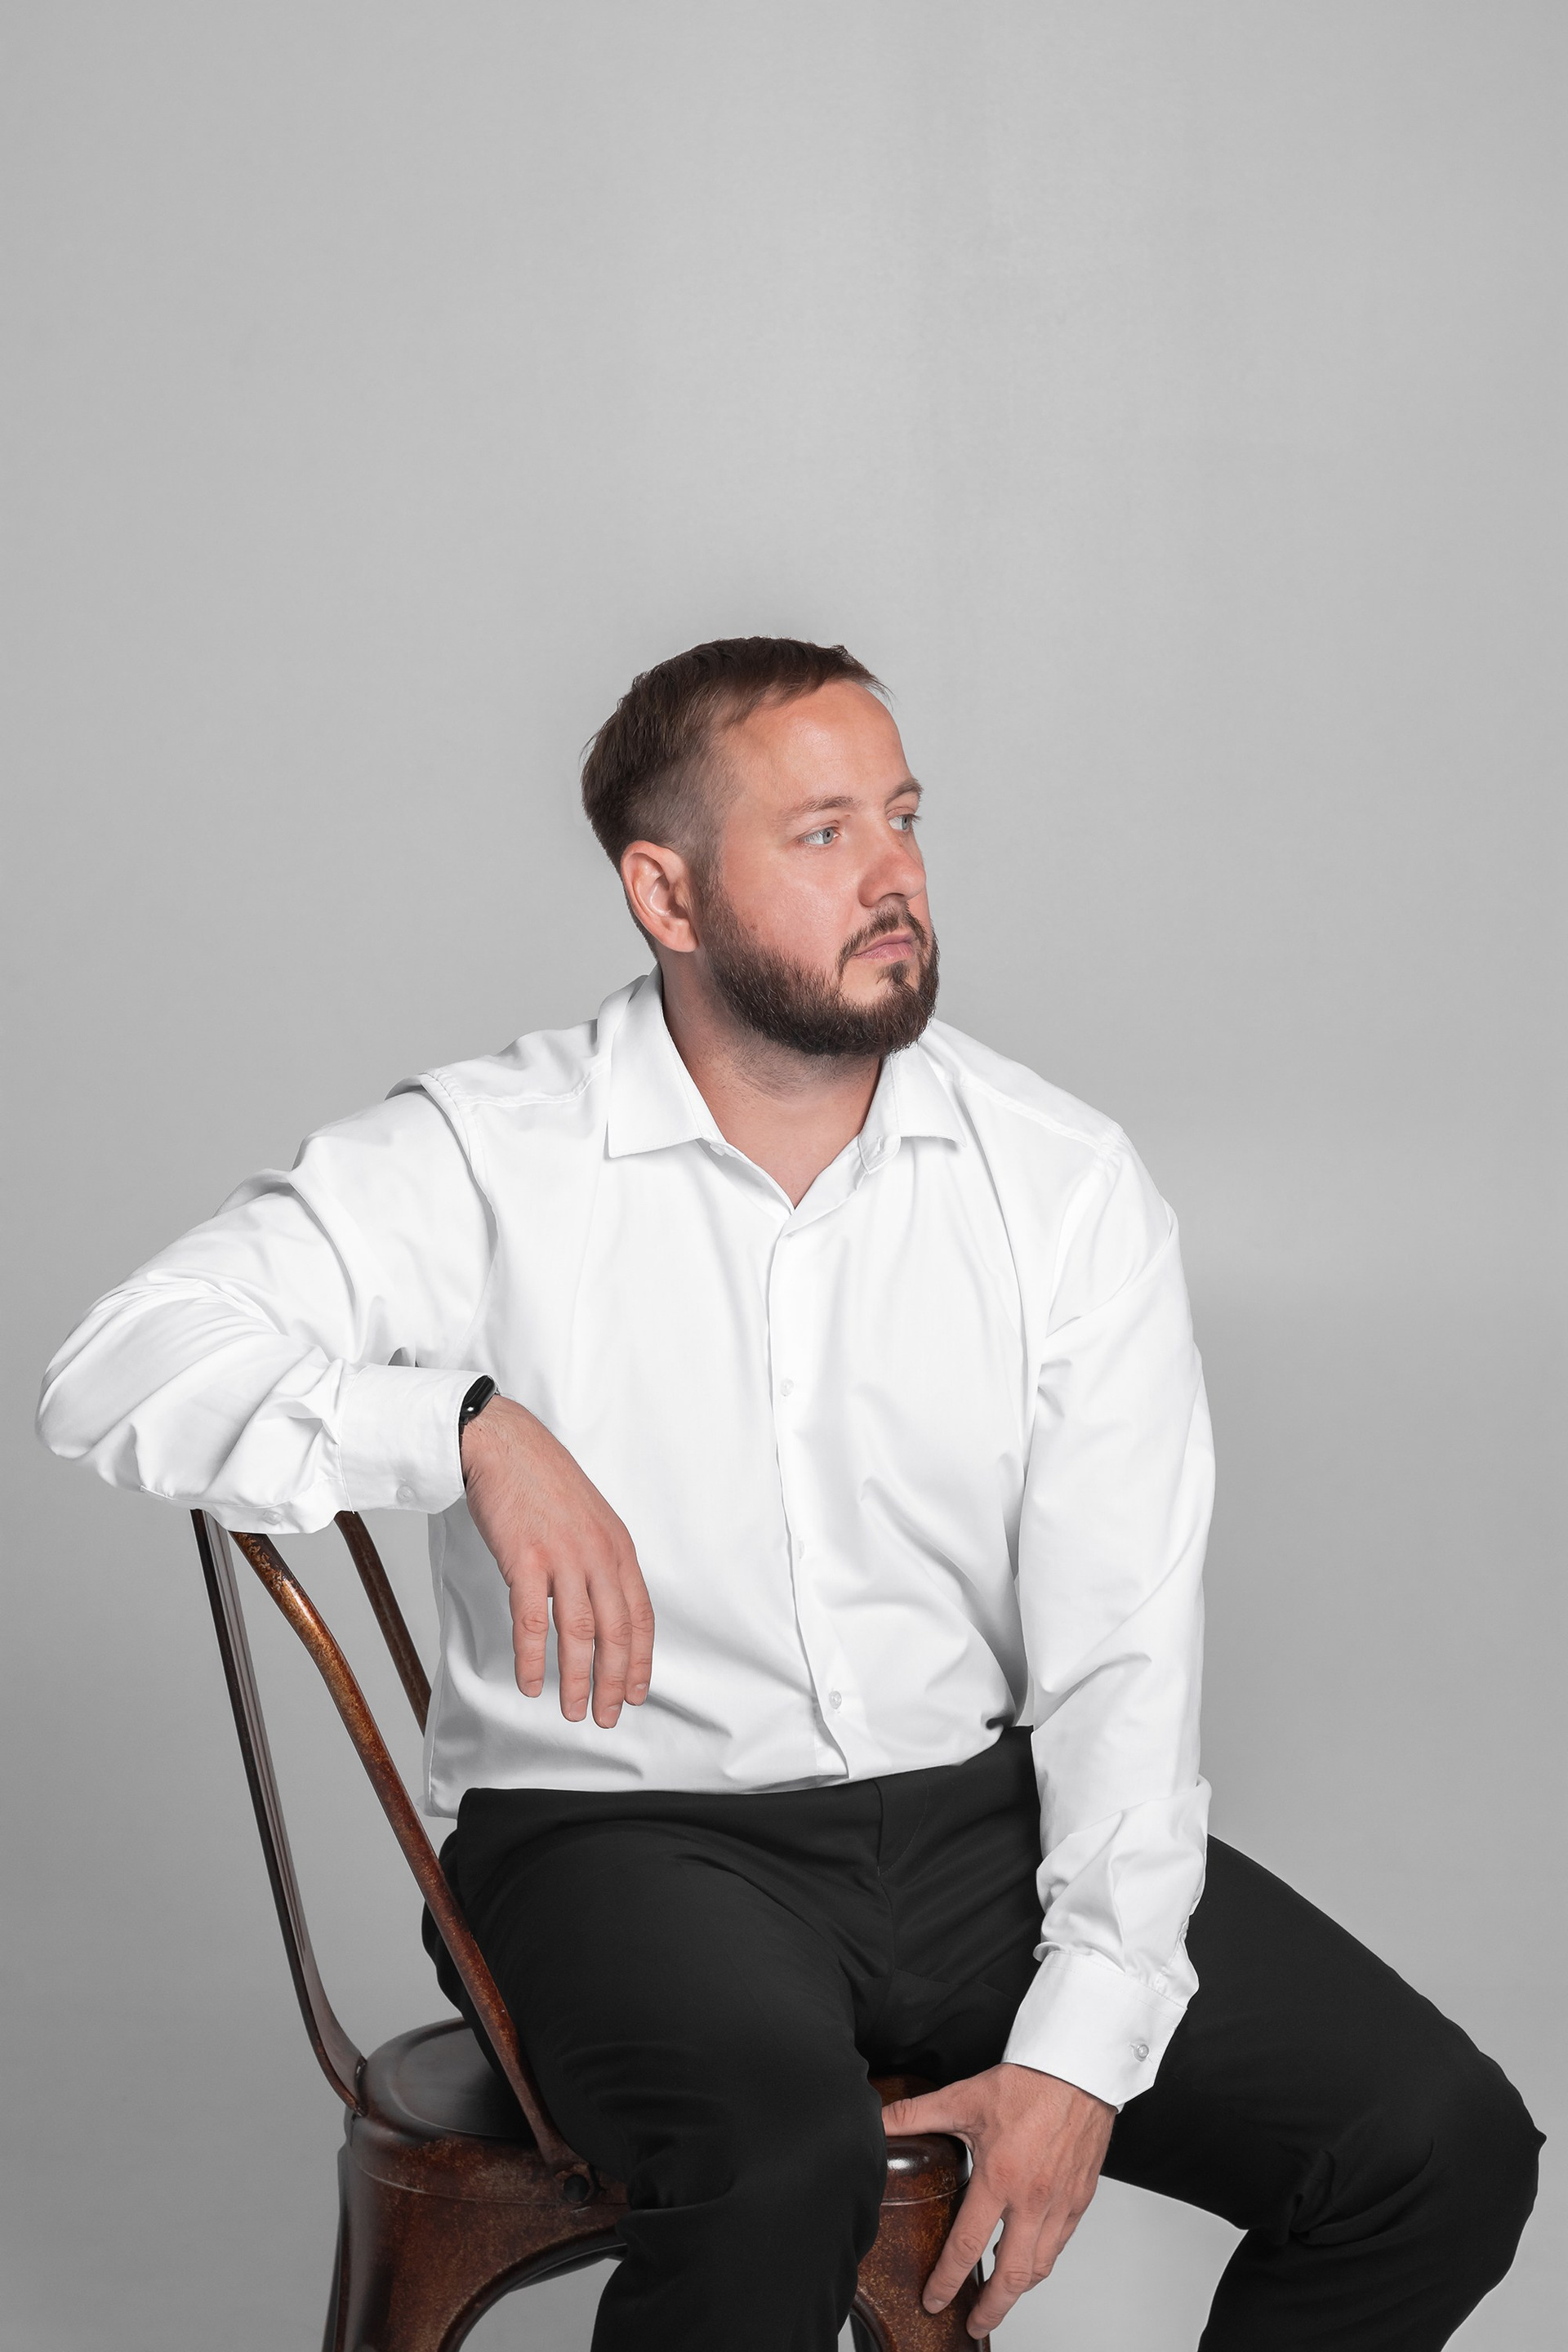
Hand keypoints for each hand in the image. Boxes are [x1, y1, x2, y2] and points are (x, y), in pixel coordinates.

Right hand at [460, 1396, 653, 1729]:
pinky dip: (532, 1658)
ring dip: (577, 1679)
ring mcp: (564, 1557)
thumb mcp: (590, 1518)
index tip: (637, 1692)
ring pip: (578, 1633)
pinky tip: (530, 1682)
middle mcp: (598, 1555)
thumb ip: (599, 1560)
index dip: (640, 1659)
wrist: (505, 1445)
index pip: (640, 1615)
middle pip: (615, 1632)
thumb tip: (604, 1606)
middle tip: (608, 1716)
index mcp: (618, 1548)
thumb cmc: (542, 1481)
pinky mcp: (526, 1559)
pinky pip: (533, 1621)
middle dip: (614, 1682)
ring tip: (573, 1711)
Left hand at [881, 2064, 1114, 2338]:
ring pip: (1041, 2266)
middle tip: (974, 2325)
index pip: (967, 2246)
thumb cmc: (1027, 2082)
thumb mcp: (963, 2098)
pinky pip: (1062, 2244)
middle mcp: (1033, 2200)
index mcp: (999, 2179)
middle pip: (1012, 2277)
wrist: (1079, 2068)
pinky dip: (1043, 2260)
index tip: (935, 2300)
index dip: (947, 2280)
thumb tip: (879, 2121)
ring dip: (1019, 2288)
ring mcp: (1061, 2203)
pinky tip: (1030, 2257)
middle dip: (991, 2309)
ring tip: (1000, 2296)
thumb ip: (916, 2115)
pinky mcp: (1081, 2198)